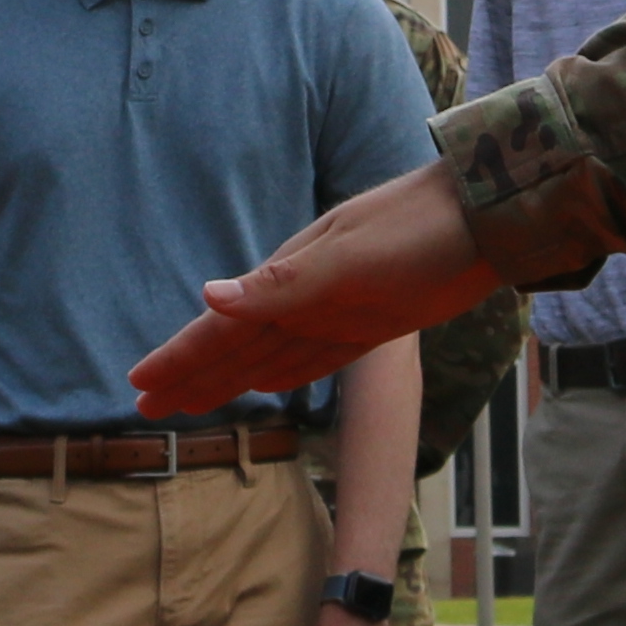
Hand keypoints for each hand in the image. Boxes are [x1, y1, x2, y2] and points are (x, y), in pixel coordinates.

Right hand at [136, 174, 494, 418]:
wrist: (487, 217)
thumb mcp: (347, 259)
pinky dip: (284, 374)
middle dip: (192, 376)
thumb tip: (208, 296)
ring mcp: (336, 311)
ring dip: (229, 379)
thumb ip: (280, 286)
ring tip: (190, 400)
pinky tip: (265, 383)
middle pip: (235, 348)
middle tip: (146, 407)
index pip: (220, 328)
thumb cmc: (416, 230)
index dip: (180, 358)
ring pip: (267, 356)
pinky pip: (313, 359)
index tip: (138, 385)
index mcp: (289, 280)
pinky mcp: (371, 325)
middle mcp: (304, 297)